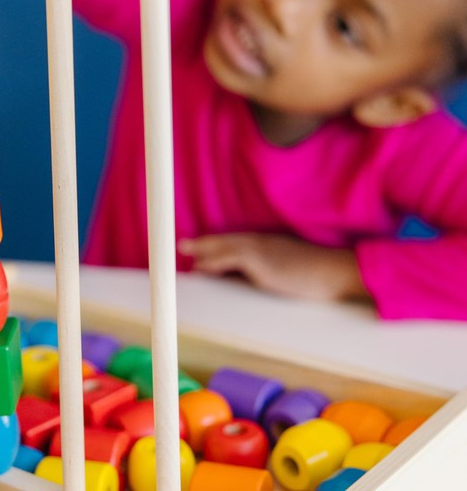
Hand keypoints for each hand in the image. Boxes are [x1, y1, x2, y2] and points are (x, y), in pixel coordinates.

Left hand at [178, 233, 368, 302]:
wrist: (335, 270)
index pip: (235, 242)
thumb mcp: (285, 271)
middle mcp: (260, 242)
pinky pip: (231, 258)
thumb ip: (264, 271)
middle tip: (183, 245)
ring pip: (224, 247)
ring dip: (203, 250)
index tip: (200, 247)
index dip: (216, 244)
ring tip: (186, 253)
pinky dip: (214, 262)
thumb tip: (240, 279)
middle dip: (204, 243)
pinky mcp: (262, 261)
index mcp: (267, 244)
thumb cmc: (316, 274)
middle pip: (225, 240)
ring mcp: (261, 249)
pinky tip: (202, 267)